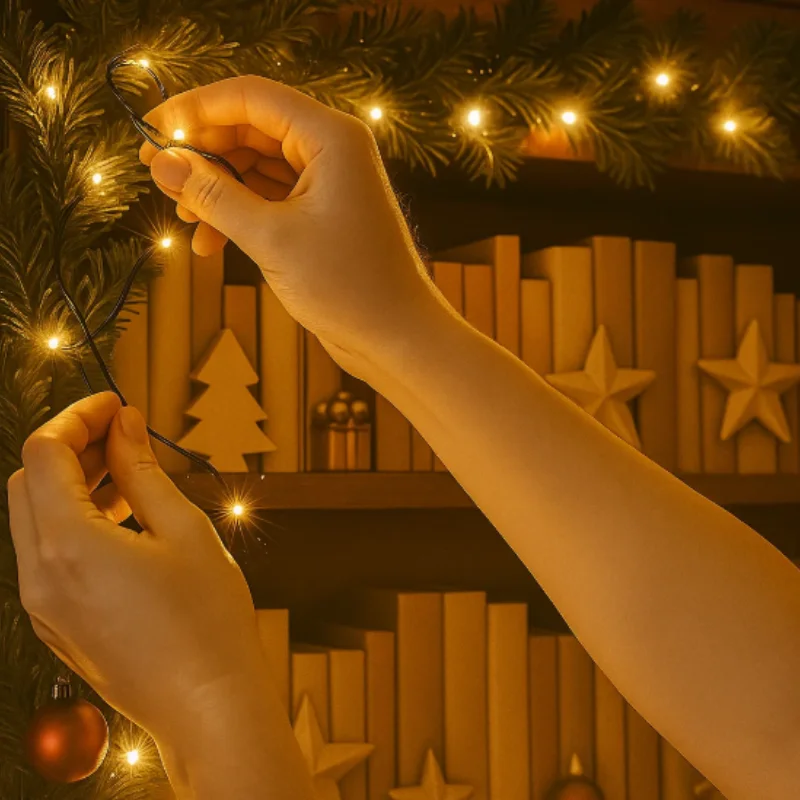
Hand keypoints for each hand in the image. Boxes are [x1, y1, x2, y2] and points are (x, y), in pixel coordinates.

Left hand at [6, 392, 268, 744]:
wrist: (207, 705)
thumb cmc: (206, 619)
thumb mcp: (182, 530)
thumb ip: (143, 471)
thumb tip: (124, 425)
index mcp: (67, 546)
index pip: (44, 453)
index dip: (78, 417)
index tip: (116, 406)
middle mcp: (38, 576)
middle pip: (28, 483)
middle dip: (71, 447)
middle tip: (122, 434)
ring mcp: (42, 605)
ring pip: (34, 519)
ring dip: (73, 485)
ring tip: (130, 475)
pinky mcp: (55, 624)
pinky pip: (48, 555)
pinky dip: (74, 523)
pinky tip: (125, 521)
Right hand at [139, 76, 442, 380]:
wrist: (397, 337)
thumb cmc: (349, 287)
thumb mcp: (271, 239)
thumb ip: (213, 196)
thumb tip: (162, 163)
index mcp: (329, 137)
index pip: (249, 97)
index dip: (194, 109)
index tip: (149, 132)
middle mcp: (330, 150)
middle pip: (249, 128)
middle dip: (202, 154)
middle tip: (158, 178)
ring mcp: (326, 183)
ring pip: (254, 166)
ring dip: (216, 189)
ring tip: (184, 219)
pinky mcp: (320, 215)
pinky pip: (268, 198)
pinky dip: (237, 214)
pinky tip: (209, 243)